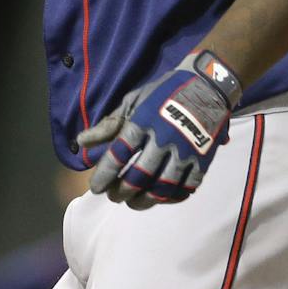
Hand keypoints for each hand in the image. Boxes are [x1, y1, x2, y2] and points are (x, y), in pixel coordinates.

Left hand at [76, 50, 241, 208]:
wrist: (206, 85)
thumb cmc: (163, 93)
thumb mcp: (132, 101)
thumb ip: (109, 125)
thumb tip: (81, 143)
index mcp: (142, 122)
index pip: (118, 155)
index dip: (104, 174)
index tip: (95, 188)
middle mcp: (163, 139)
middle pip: (139, 175)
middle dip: (122, 191)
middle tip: (113, 197)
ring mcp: (185, 151)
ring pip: (163, 187)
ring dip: (145, 200)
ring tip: (133, 203)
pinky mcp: (203, 160)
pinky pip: (186, 187)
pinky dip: (171, 198)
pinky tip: (160, 199)